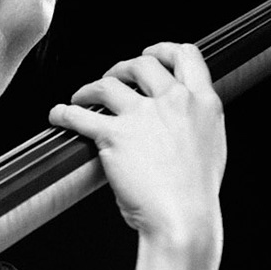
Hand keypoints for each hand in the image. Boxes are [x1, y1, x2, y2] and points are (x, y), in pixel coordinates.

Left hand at [49, 43, 225, 247]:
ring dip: (91, 87)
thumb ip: (195, 123)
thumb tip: (180, 118)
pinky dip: (64, 112)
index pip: (187, 55)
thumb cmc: (195, 194)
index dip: (164, 51)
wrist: (183, 218)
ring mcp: (143, 115)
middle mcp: (174, 101)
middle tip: (113, 77)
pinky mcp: (114, 134)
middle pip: (142, 63)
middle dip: (123, 67)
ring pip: (108, 83)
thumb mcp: (211, 146)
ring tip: (82, 96)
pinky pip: (80, 115)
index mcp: (203, 102)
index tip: (150, 55)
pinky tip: (59, 115)